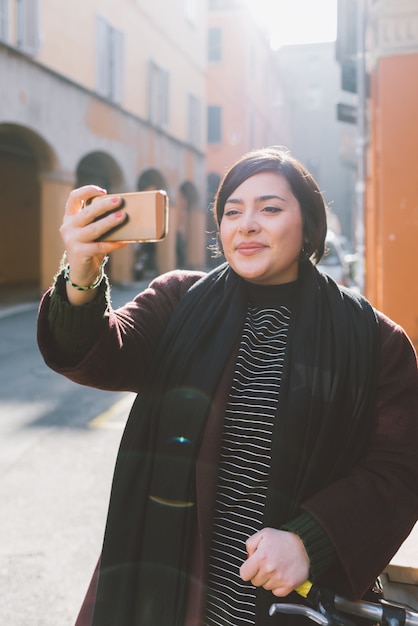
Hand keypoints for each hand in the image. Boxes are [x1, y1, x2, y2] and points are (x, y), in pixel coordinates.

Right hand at [60, 186, 126, 302]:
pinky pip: (100, 247)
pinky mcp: (79, 253)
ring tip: (123, 216)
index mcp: (70, 218)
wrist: (81, 272)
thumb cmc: (90, 247)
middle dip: (104, 205)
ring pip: (94, 228)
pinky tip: (124, 242)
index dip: (87, 191)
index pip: (73, 198)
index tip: (103, 191)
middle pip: (87, 212)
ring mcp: (71, 240)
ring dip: (110, 222)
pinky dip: (113, 244)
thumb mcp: (91, 232)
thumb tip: (124, 212)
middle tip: (119, 201)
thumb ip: (99, 222)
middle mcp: (68, 227)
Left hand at [240, 528, 309, 596]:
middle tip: (267, 564)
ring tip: (277, 567)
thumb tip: (248, 557)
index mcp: (261, 557)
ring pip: (265, 587)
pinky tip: (282, 575)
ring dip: (269, 579)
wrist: (305, 545)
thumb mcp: (264, 534)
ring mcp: (280, 578)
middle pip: (255, 581)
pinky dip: (278, 586)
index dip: (248, 570)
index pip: (244, 574)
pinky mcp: (289, 585)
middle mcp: (270, 569)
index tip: (252, 567)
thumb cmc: (284, 540)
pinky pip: (277, 592)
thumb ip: (250, 544)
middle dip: (259, 573)